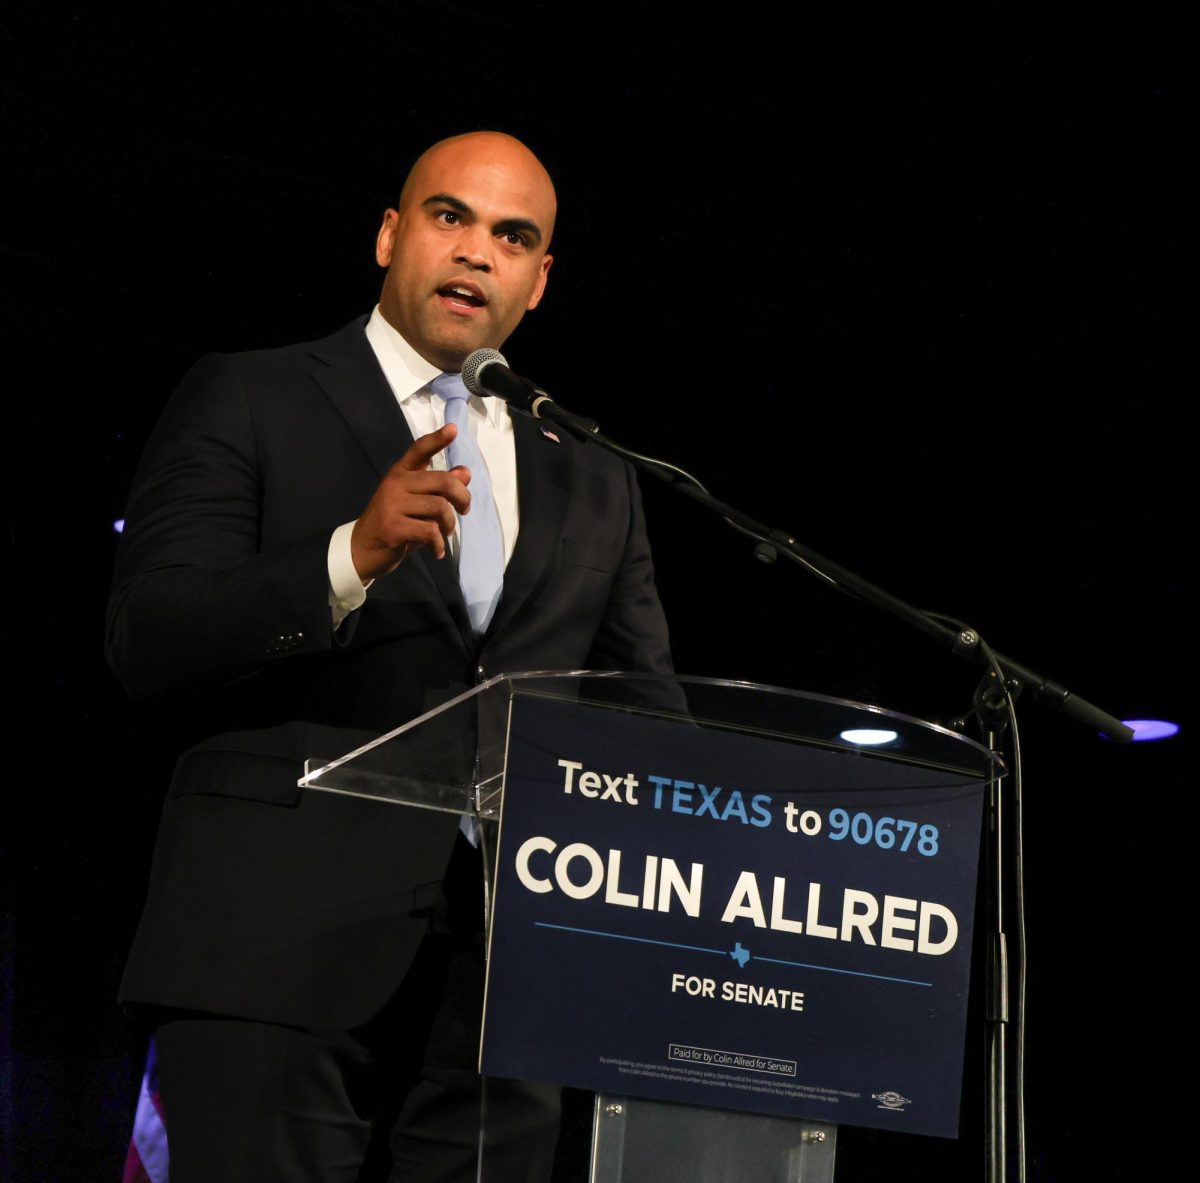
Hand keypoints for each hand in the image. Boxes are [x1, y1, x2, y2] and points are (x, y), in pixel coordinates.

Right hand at [350, 424, 470, 579]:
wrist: (362, 549)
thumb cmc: (395, 523)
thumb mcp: (418, 504)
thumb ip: (440, 489)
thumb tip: (465, 472)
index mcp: (401, 473)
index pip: (419, 450)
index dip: (437, 439)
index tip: (453, 429)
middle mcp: (396, 483)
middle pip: (443, 482)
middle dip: (462, 498)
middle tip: (464, 510)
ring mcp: (392, 505)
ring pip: (440, 508)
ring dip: (449, 525)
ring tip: (444, 533)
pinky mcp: (393, 527)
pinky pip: (430, 531)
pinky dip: (439, 544)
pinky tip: (437, 550)